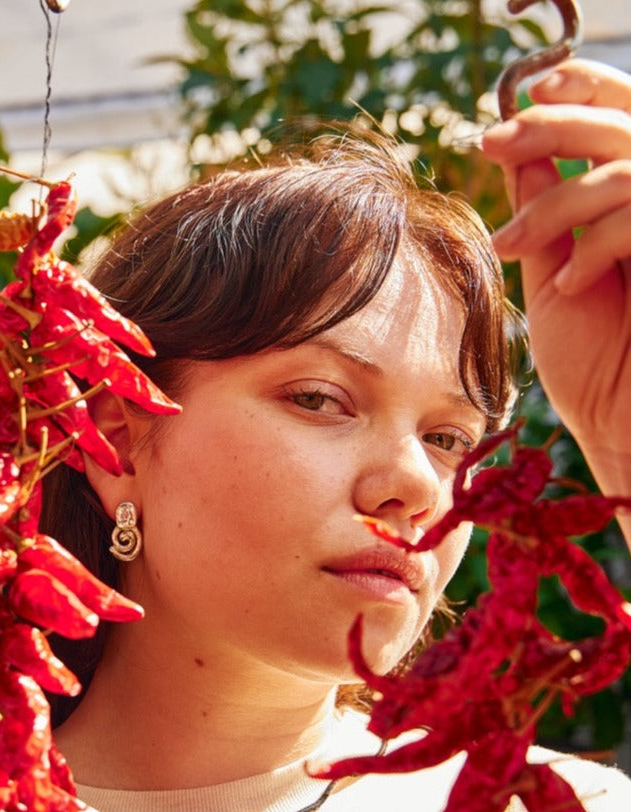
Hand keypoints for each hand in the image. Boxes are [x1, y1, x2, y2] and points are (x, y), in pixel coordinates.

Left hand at [482, 60, 630, 497]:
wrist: (620, 427)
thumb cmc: (593, 360)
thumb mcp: (557, 273)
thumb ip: (548, 212)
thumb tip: (522, 151)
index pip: (624, 114)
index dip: (584, 87)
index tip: (528, 91)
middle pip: (625, 124)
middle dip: (553, 124)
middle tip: (491, 142)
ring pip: (627, 167)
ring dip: (557, 203)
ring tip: (513, 247)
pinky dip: (595, 243)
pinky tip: (570, 283)